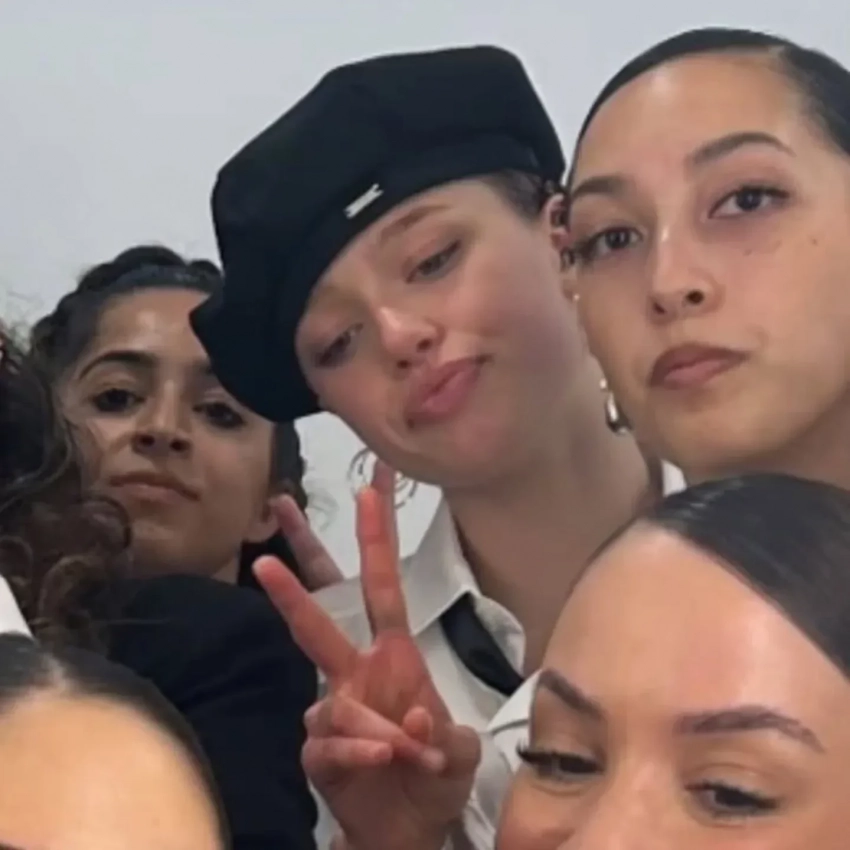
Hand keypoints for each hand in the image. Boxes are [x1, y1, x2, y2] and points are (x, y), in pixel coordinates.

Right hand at [256, 466, 479, 849]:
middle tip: (264, 560)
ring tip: (405, 752)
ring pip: (335, 701)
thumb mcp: (461, 752)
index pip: (380, 586)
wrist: (410, 830)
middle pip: (320, 620)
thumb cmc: (435, 776)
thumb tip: (412, 722)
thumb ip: (448, 737)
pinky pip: (328, 743)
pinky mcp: (318, 752)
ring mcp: (334, 712)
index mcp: (394, 656)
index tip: (370, 488)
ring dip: (374, 728)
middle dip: (295, 586)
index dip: (376, 538)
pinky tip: (382, 760)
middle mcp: (357, 674)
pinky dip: (359, 753)